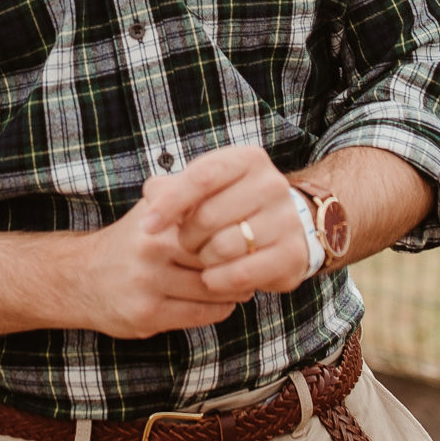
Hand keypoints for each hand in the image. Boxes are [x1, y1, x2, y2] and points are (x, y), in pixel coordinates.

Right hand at [64, 195, 239, 340]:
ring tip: (238, 284)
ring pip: (213, 289)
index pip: (215, 224)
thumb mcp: (151, 209)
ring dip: (233, 290)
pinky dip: (219, 309)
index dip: (236, 232)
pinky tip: (220, 302)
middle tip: (250, 263)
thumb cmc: (130, 241)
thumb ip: (184, 192)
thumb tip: (229, 184)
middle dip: (239, 262)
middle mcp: (150, 248)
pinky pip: (201, 314)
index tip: (246, 237)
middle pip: (217, 257)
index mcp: (157, 219)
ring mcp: (147, 283)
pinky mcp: (147, 314)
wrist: (79, 277)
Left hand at [139, 144, 314, 302]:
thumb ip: (172, 188)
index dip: (169, 203)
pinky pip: (240, 274)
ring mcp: (286, 219)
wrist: (283, 228)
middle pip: (208, 216)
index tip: (148, 226)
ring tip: (205, 257)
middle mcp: (272, 184)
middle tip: (187, 244)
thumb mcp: (204, 189)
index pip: (201, 177)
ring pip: (223, 247)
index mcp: (248, 159)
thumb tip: (151, 194)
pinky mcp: (292, 254)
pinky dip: (218, 280)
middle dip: (187, 236)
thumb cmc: (230, 206)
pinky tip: (213, 278)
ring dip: (204, 259)